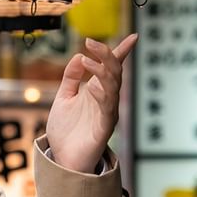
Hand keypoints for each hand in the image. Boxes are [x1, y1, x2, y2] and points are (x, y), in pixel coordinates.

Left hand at [46, 35, 137, 172]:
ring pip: (113, 87)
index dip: (122, 51)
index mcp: (97, 91)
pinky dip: (101, 95)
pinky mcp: (104, 127)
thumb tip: (79, 56)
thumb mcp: (64, 98)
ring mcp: (107, 113)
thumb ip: (71, 78)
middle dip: (106, 55)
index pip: (113, 67)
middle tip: (90, 42)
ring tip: (87, 59)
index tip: (133, 37)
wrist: (63, 159)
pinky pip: (107, 108)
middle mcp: (106, 99)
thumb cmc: (66, 131)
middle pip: (114, 72)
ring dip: (102, 71)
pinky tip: (92, 87)